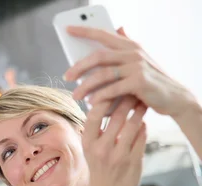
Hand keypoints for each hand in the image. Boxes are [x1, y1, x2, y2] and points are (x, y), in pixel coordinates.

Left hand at [64, 26, 195, 118]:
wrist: (174, 97)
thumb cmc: (150, 82)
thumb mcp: (137, 63)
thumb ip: (123, 51)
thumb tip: (117, 28)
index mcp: (130, 46)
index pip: (103, 34)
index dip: (85, 31)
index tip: (68, 30)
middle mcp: (133, 53)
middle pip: (98, 56)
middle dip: (78, 66)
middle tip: (66, 77)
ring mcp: (137, 66)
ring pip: (102, 74)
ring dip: (85, 86)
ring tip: (75, 96)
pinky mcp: (139, 82)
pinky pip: (112, 89)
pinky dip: (99, 96)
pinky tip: (91, 102)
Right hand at [82, 96, 147, 185]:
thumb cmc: (98, 168)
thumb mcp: (89, 149)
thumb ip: (94, 129)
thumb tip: (101, 103)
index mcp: (87, 143)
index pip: (95, 115)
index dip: (104, 100)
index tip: (111, 90)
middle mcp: (101, 148)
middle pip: (117, 116)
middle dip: (126, 101)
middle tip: (132, 90)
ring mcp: (118, 155)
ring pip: (133, 124)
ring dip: (139, 111)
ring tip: (141, 102)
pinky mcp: (133, 161)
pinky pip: (142, 137)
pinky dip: (143, 126)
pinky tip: (142, 122)